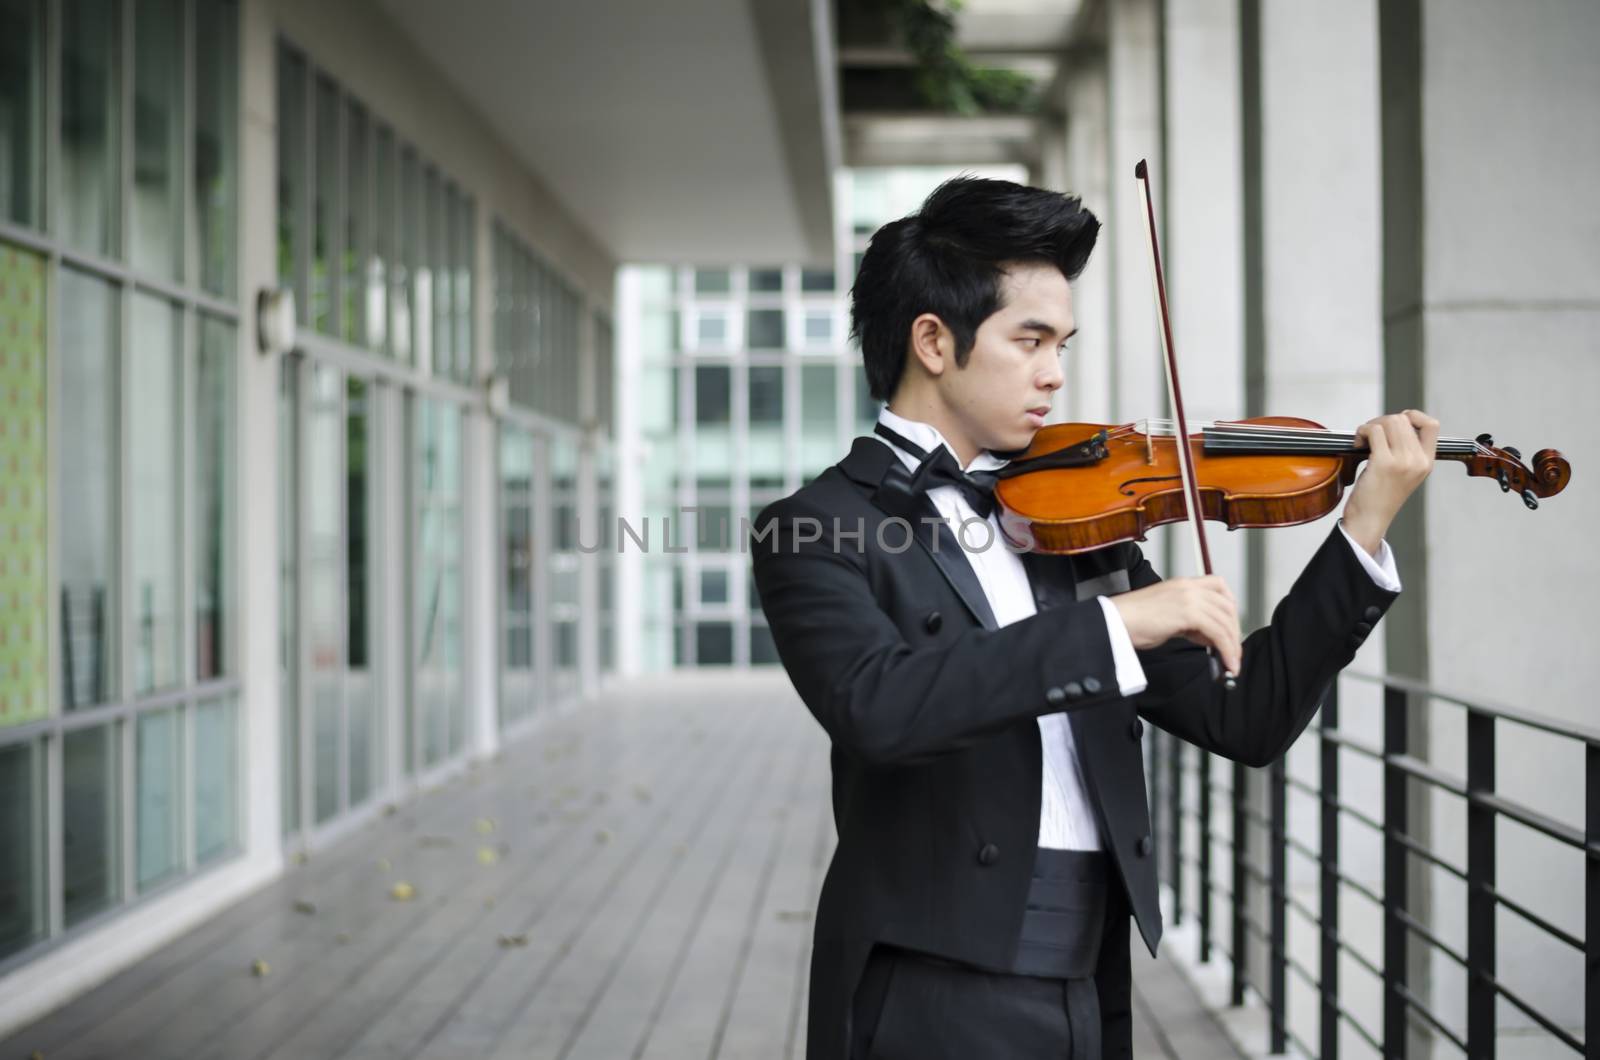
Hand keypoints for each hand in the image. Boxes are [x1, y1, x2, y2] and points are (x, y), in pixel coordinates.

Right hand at [1110, 575, 1241, 674]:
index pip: (1219, 587)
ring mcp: (1189, 598)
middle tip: (1233, 651)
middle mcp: (1188, 587)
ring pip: (1225, 621)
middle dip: (1234, 631)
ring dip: (1232, 645)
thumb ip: (1188, 621)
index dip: (1230, 608)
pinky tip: (1225, 662)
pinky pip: (1218, 633)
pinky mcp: (1188, 613)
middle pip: (1227, 606)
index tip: (1229, 627)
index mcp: (1182, 584)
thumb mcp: (1167, 616)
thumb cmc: (1132, 621)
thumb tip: (1208, 637)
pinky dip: (1226, 649)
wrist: (1115, 621)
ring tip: (1231, 663)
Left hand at [1344, 409, 1438, 553]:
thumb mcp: (1404, 473)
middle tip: (1370, 436)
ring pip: (1389, 421)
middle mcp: (1418, 461)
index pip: (1432, 425)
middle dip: (1382, 421)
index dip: (1413, 416)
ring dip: (1371, 425)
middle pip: (1403, 419)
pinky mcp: (1383, 463)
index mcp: (1427, 462)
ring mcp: (1402, 462)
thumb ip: (1406, 451)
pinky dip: (1362, 432)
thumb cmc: (1380, 496)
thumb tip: (1393, 422)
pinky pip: (1374, 431)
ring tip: (1363, 440)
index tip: (1395, 424)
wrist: (1370, 520)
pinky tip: (1357, 445)